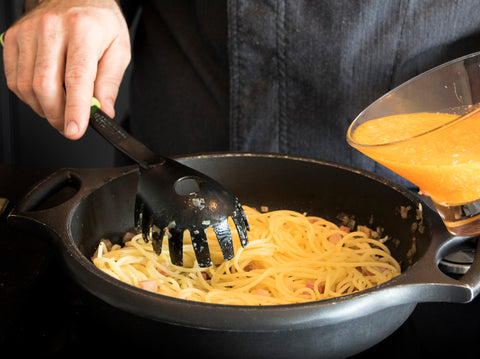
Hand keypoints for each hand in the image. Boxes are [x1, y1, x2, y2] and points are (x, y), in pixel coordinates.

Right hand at [2, 0, 130, 138]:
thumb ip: (110, 83)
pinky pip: (14, 79)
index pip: (76, 78)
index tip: (74, 130)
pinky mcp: (13, 38)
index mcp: (83, 31)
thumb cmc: (99, 22)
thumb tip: (103, 111)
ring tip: (60, 110)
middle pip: (45, 85)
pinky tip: (45, 95)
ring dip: (43, 108)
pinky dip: (28, 96)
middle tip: (69, 126)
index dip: (74, 109)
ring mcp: (28, 32)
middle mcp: (51, 28)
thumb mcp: (119, 50)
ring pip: (26, 86)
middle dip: (57, 115)